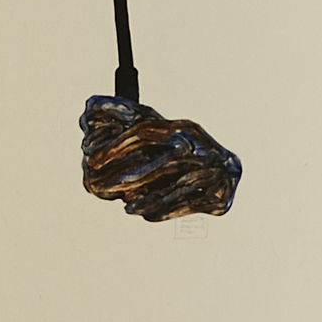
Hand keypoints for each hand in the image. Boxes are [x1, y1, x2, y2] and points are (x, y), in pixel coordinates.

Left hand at [80, 96, 241, 220]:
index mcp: (183, 129)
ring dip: (147, 199)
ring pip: (175, 187)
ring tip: (127, 206)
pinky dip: (163, 210)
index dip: (117, 146)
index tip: (94, 160)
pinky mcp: (217, 195)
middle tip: (105, 188)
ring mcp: (213, 172)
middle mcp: (200, 148)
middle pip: (162, 162)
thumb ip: (128, 121)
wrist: (230, 171)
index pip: (146, 133)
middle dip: (130, 177)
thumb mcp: (160, 133)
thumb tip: (91, 109)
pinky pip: (186, 205)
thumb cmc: (189, 151)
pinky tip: (145, 212)